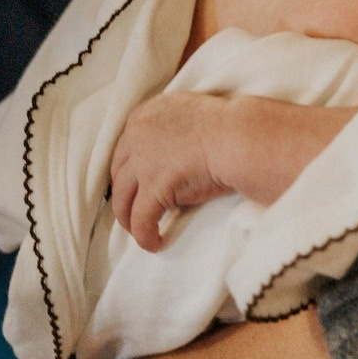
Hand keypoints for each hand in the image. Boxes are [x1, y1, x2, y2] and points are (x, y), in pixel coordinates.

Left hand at [108, 94, 235, 251]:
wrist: (238, 136)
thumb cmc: (226, 127)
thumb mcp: (188, 114)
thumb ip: (170, 128)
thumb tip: (170, 154)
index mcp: (146, 115)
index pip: (125, 147)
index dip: (128, 170)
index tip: (134, 184)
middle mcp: (137, 135)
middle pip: (119, 173)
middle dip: (124, 194)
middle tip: (134, 210)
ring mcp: (143, 162)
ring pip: (123, 199)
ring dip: (128, 218)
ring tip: (139, 230)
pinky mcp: (154, 187)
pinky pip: (141, 219)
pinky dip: (144, 235)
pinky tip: (154, 244)